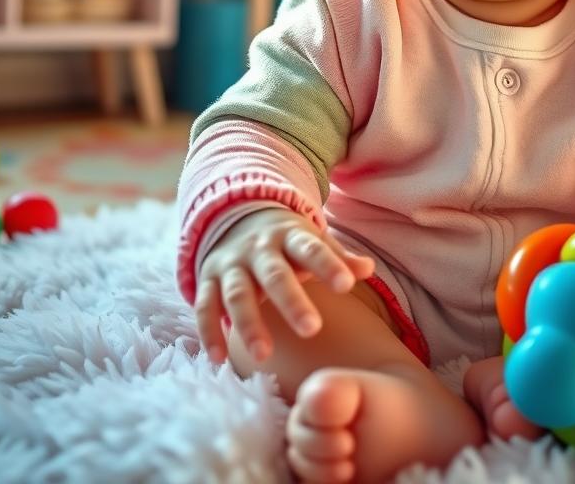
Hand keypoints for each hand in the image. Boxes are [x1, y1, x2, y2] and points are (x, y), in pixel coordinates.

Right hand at [195, 207, 373, 365]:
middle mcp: (259, 248)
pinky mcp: (208, 279)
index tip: (347, 285)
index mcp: (290, 235)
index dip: (328, 265)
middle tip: (312, 329)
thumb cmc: (287, 241)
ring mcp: (231, 264)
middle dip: (292, 301)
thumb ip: (339, 258)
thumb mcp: (312, 241)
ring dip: (249, 324)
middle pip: (275, 275)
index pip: (311, 248)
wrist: (237, 216)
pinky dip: (209, 332)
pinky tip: (219, 359)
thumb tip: (369, 269)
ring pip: (238, 293)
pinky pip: (205, 306)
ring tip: (264, 355)